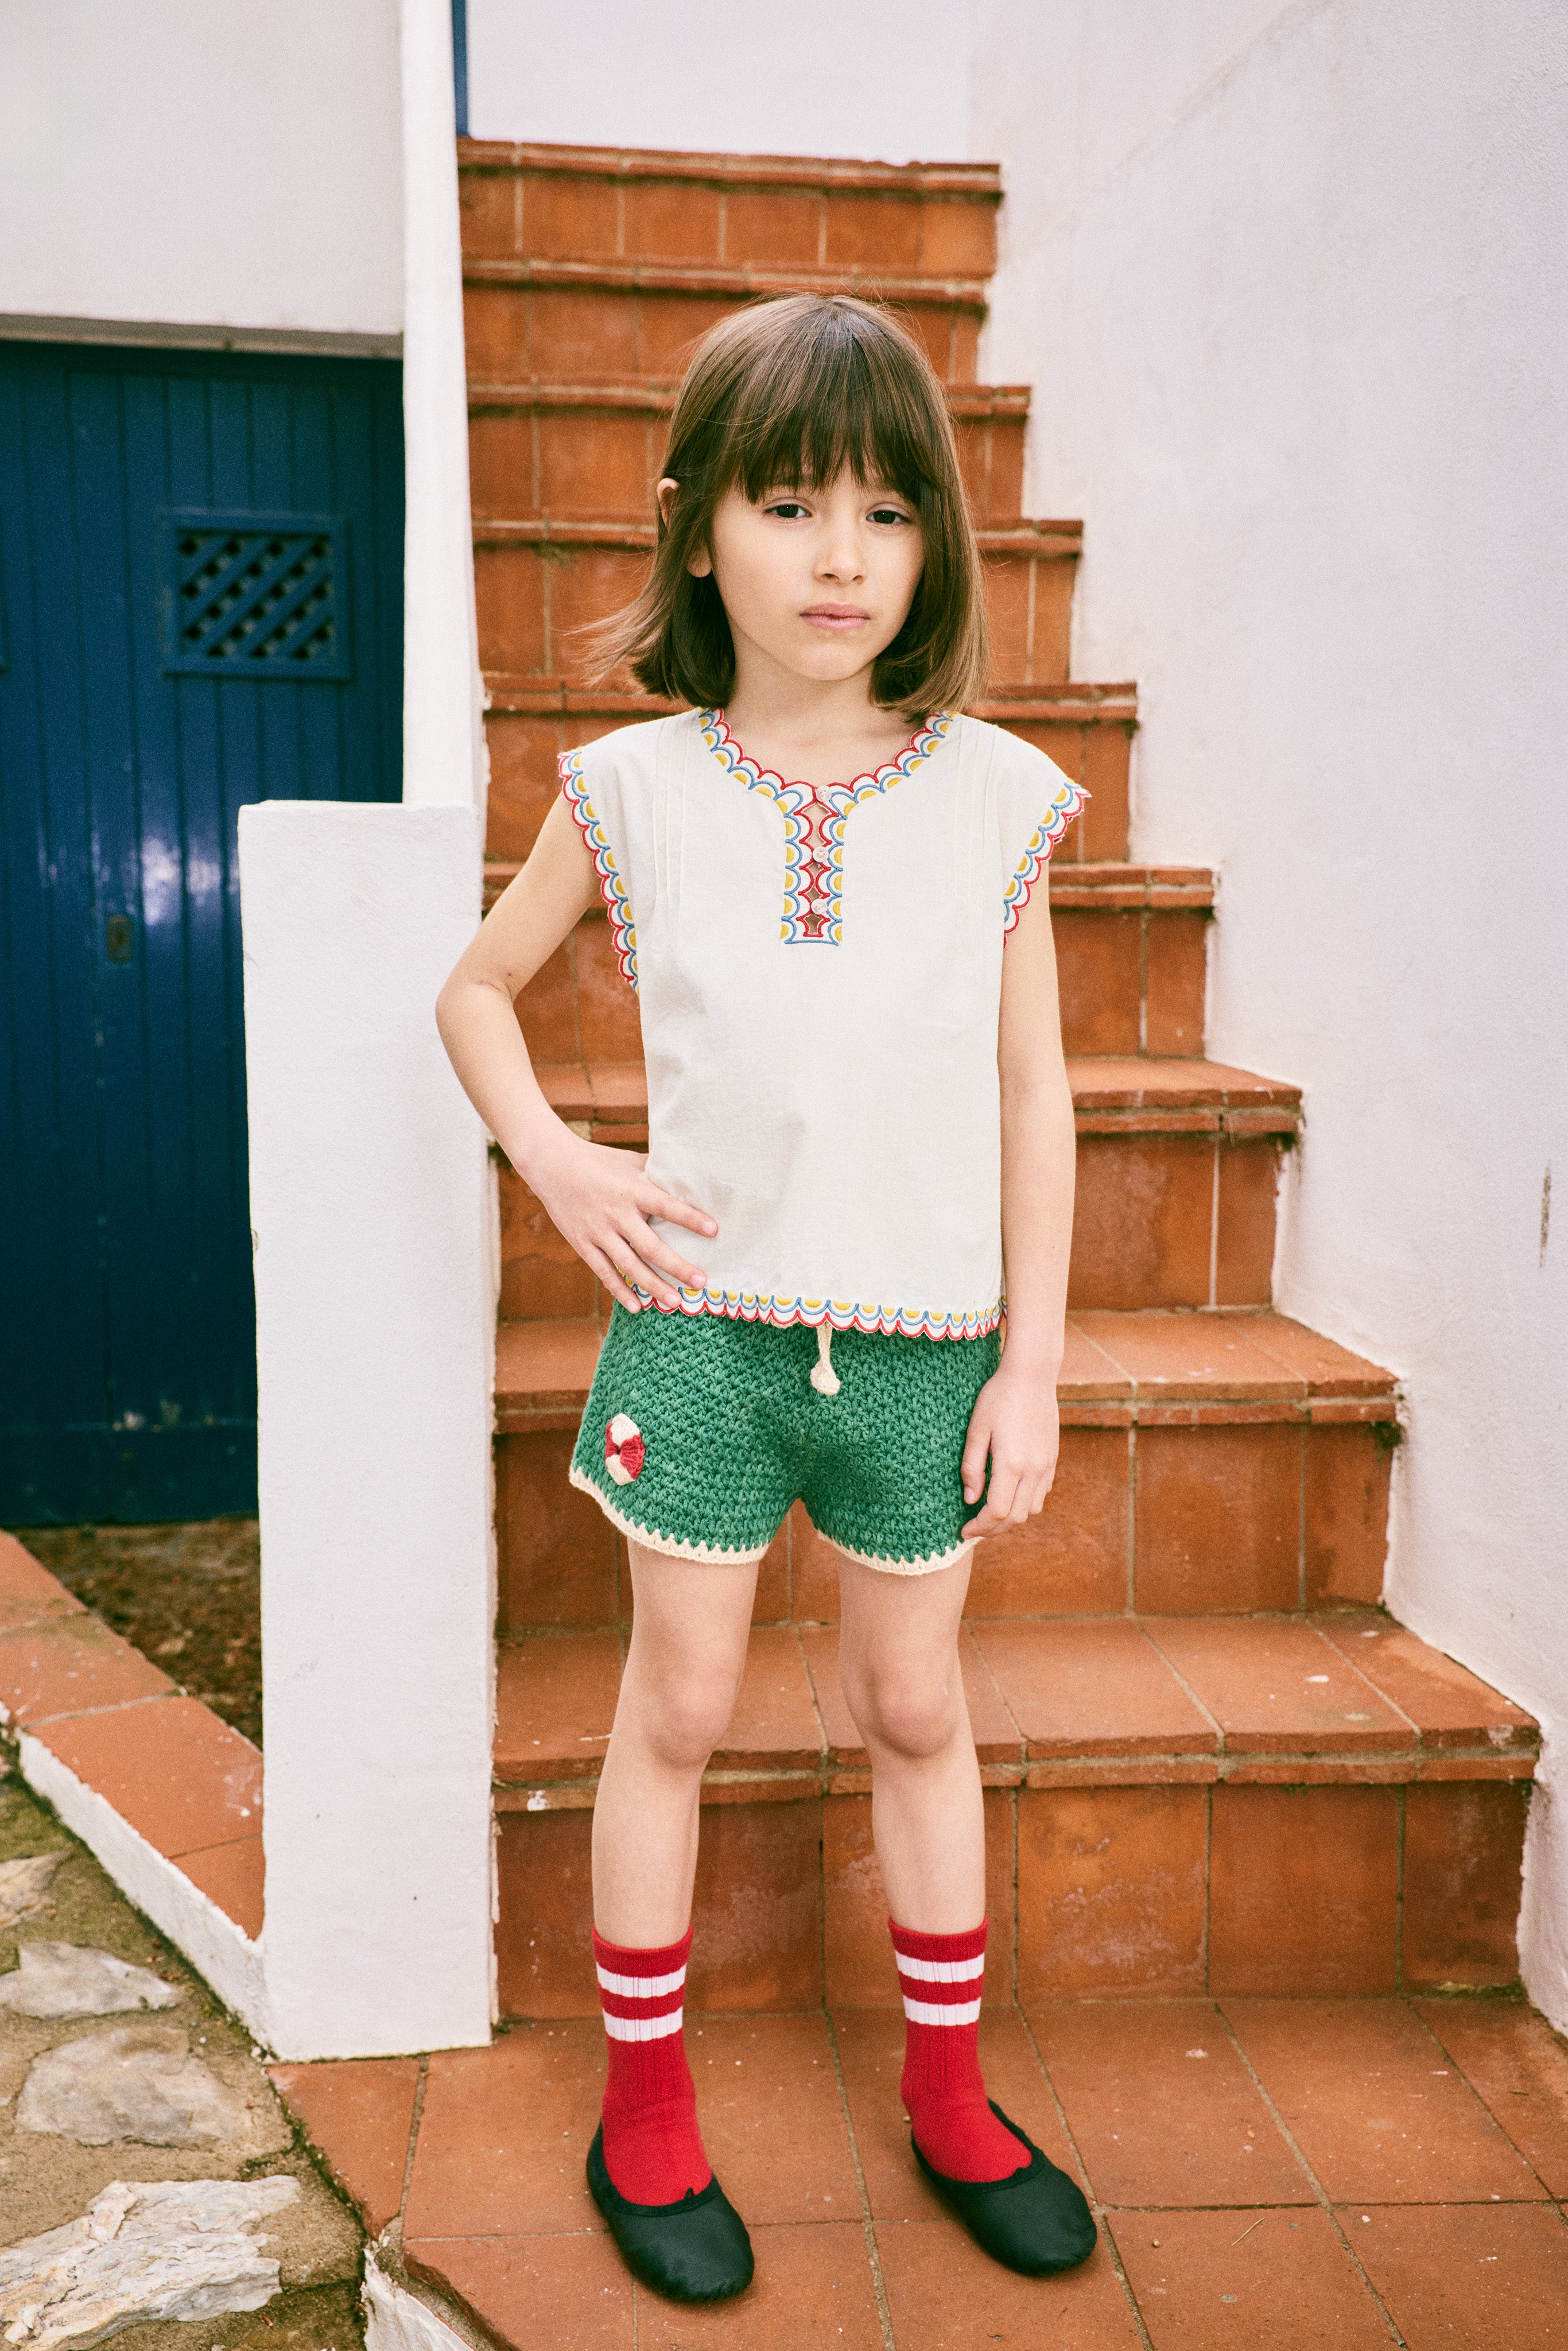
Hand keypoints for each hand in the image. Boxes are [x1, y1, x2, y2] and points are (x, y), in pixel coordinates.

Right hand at [527, 1132, 716, 1314]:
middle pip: (651, 1247)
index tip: (713, 1230)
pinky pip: (604, 1272)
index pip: (666, 1206)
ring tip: (676, 1302)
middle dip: (677, 1267)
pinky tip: (638, 1307)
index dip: (690, 1218)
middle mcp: (616, 1214)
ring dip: (654, 1286)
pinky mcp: (582, 1244)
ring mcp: (598, 1232)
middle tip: (701, 1282)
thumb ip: (657, 1172)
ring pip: (629, 1266)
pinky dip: (620, 1291)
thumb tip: (691, 1175)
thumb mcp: (630, 1161)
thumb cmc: (599, 1161)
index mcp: (632, 1190)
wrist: (552, 1165)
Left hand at [959, 1365, 1059, 1538]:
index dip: (979, 1527)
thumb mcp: (976, 1429)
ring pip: (1031, 1509)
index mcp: (1011, 1463)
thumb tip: (970, 1499)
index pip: (997, 1512)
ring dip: (1011, 1518)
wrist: (1032, 1375)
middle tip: (974, 1529)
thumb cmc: (998, 1398)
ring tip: (990, 1513)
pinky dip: (1024, 1502)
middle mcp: (1033, 1469)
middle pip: (1016, 1518)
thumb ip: (972, 1467)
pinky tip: (1009, 1493)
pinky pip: (1041, 1493)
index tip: (963, 1531)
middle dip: (994, 1530)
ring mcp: (1046, 1465)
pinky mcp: (1052, 1459)